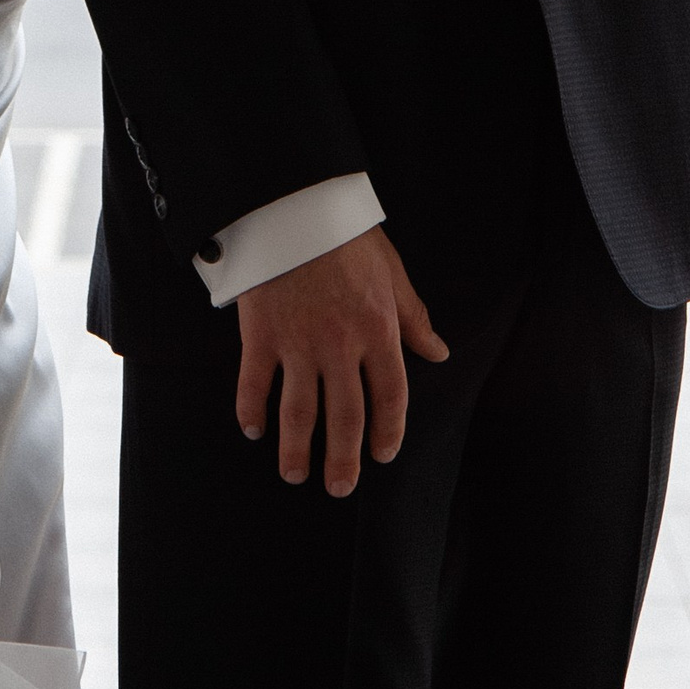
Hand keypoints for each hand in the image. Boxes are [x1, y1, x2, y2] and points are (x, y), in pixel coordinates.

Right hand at [235, 226, 447, 488]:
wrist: (292, 201)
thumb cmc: (345, 233)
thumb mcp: (391, 271)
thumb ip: (413, 317)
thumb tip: (438, 353)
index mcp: (378, 329)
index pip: (390, 396)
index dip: (388, 432)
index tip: (382, 455)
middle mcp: (341, 344)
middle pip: (345, 417)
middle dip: (343, 459)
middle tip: (339, 488)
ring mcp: (298, 342)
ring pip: (299, 412)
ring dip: (297, 449)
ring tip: (295, 475)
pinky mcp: (260, 332)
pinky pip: (254, 384)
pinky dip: (251, 410)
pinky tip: (252, 429)